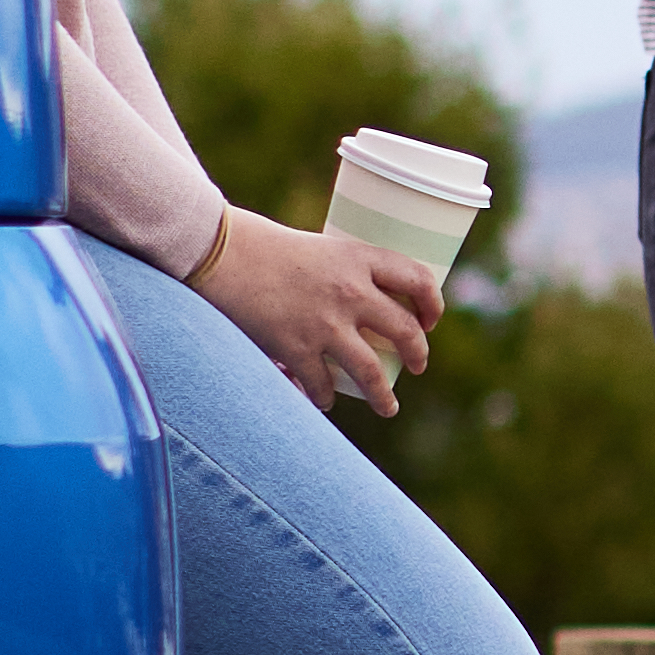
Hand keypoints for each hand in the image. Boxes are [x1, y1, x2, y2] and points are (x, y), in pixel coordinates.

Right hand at [194, 204, 439, 417]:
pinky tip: (325, 400)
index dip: (432, 303)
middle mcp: (352, 292)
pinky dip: (325, 397)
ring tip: (389, 408)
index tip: (430, 320)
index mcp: (359, 258)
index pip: (417, 279)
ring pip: (372, 372)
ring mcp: (327, 324)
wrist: (222, 254)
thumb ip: (341, 273)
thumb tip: (357, 304)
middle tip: (417, 366)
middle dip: (418, 354)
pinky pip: (322, 385)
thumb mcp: (318, 247)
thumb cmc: (264, 246)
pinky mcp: (298, 348)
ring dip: (384, 396)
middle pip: (405, 331)